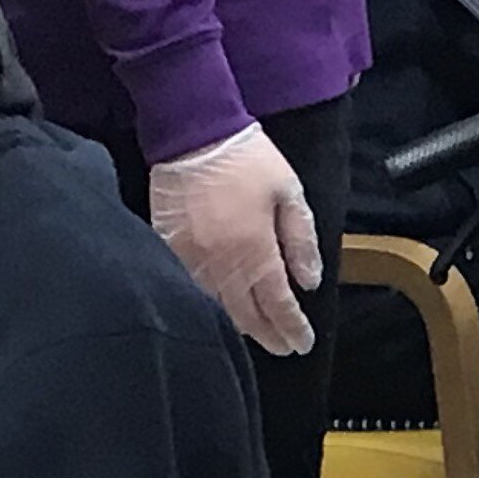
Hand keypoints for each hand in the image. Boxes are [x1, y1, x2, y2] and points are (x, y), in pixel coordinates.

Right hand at [146, 122, 321, 356]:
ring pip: (218, 309)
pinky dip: (207, 305)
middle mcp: (223, 265)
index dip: (292, 328)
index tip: (302, 343)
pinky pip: (189, 288)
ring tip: (256, 334)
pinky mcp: (169, 249)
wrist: (192, 130)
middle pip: (247, 317)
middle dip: (269, 336)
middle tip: (283, 347)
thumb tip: (309, 283)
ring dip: (239, 326)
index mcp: (256, 252)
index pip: (279, 305)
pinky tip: (218, 309)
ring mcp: (192, 260)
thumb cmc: (246, 158)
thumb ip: (301, 240)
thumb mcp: (288, 193)